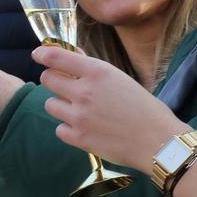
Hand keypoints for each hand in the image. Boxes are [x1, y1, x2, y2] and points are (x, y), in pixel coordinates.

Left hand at [33, 44, 186, 171]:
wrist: (158, 142)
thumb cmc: (145, 108)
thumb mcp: (121, 79)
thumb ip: (94, 70)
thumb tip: (74, 57)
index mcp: (97, 72)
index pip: (56, 57)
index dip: (43, 55)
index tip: (38, 55)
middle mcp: (84, 92)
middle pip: (47, 79)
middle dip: (53, 80)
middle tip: (63, 86)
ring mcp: (79, 116)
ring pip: (50, 105)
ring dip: (60, 105)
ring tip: (79, 110)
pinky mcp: (79, 138)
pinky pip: (59, 129)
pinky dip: (67, 128)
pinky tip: (83, 128)